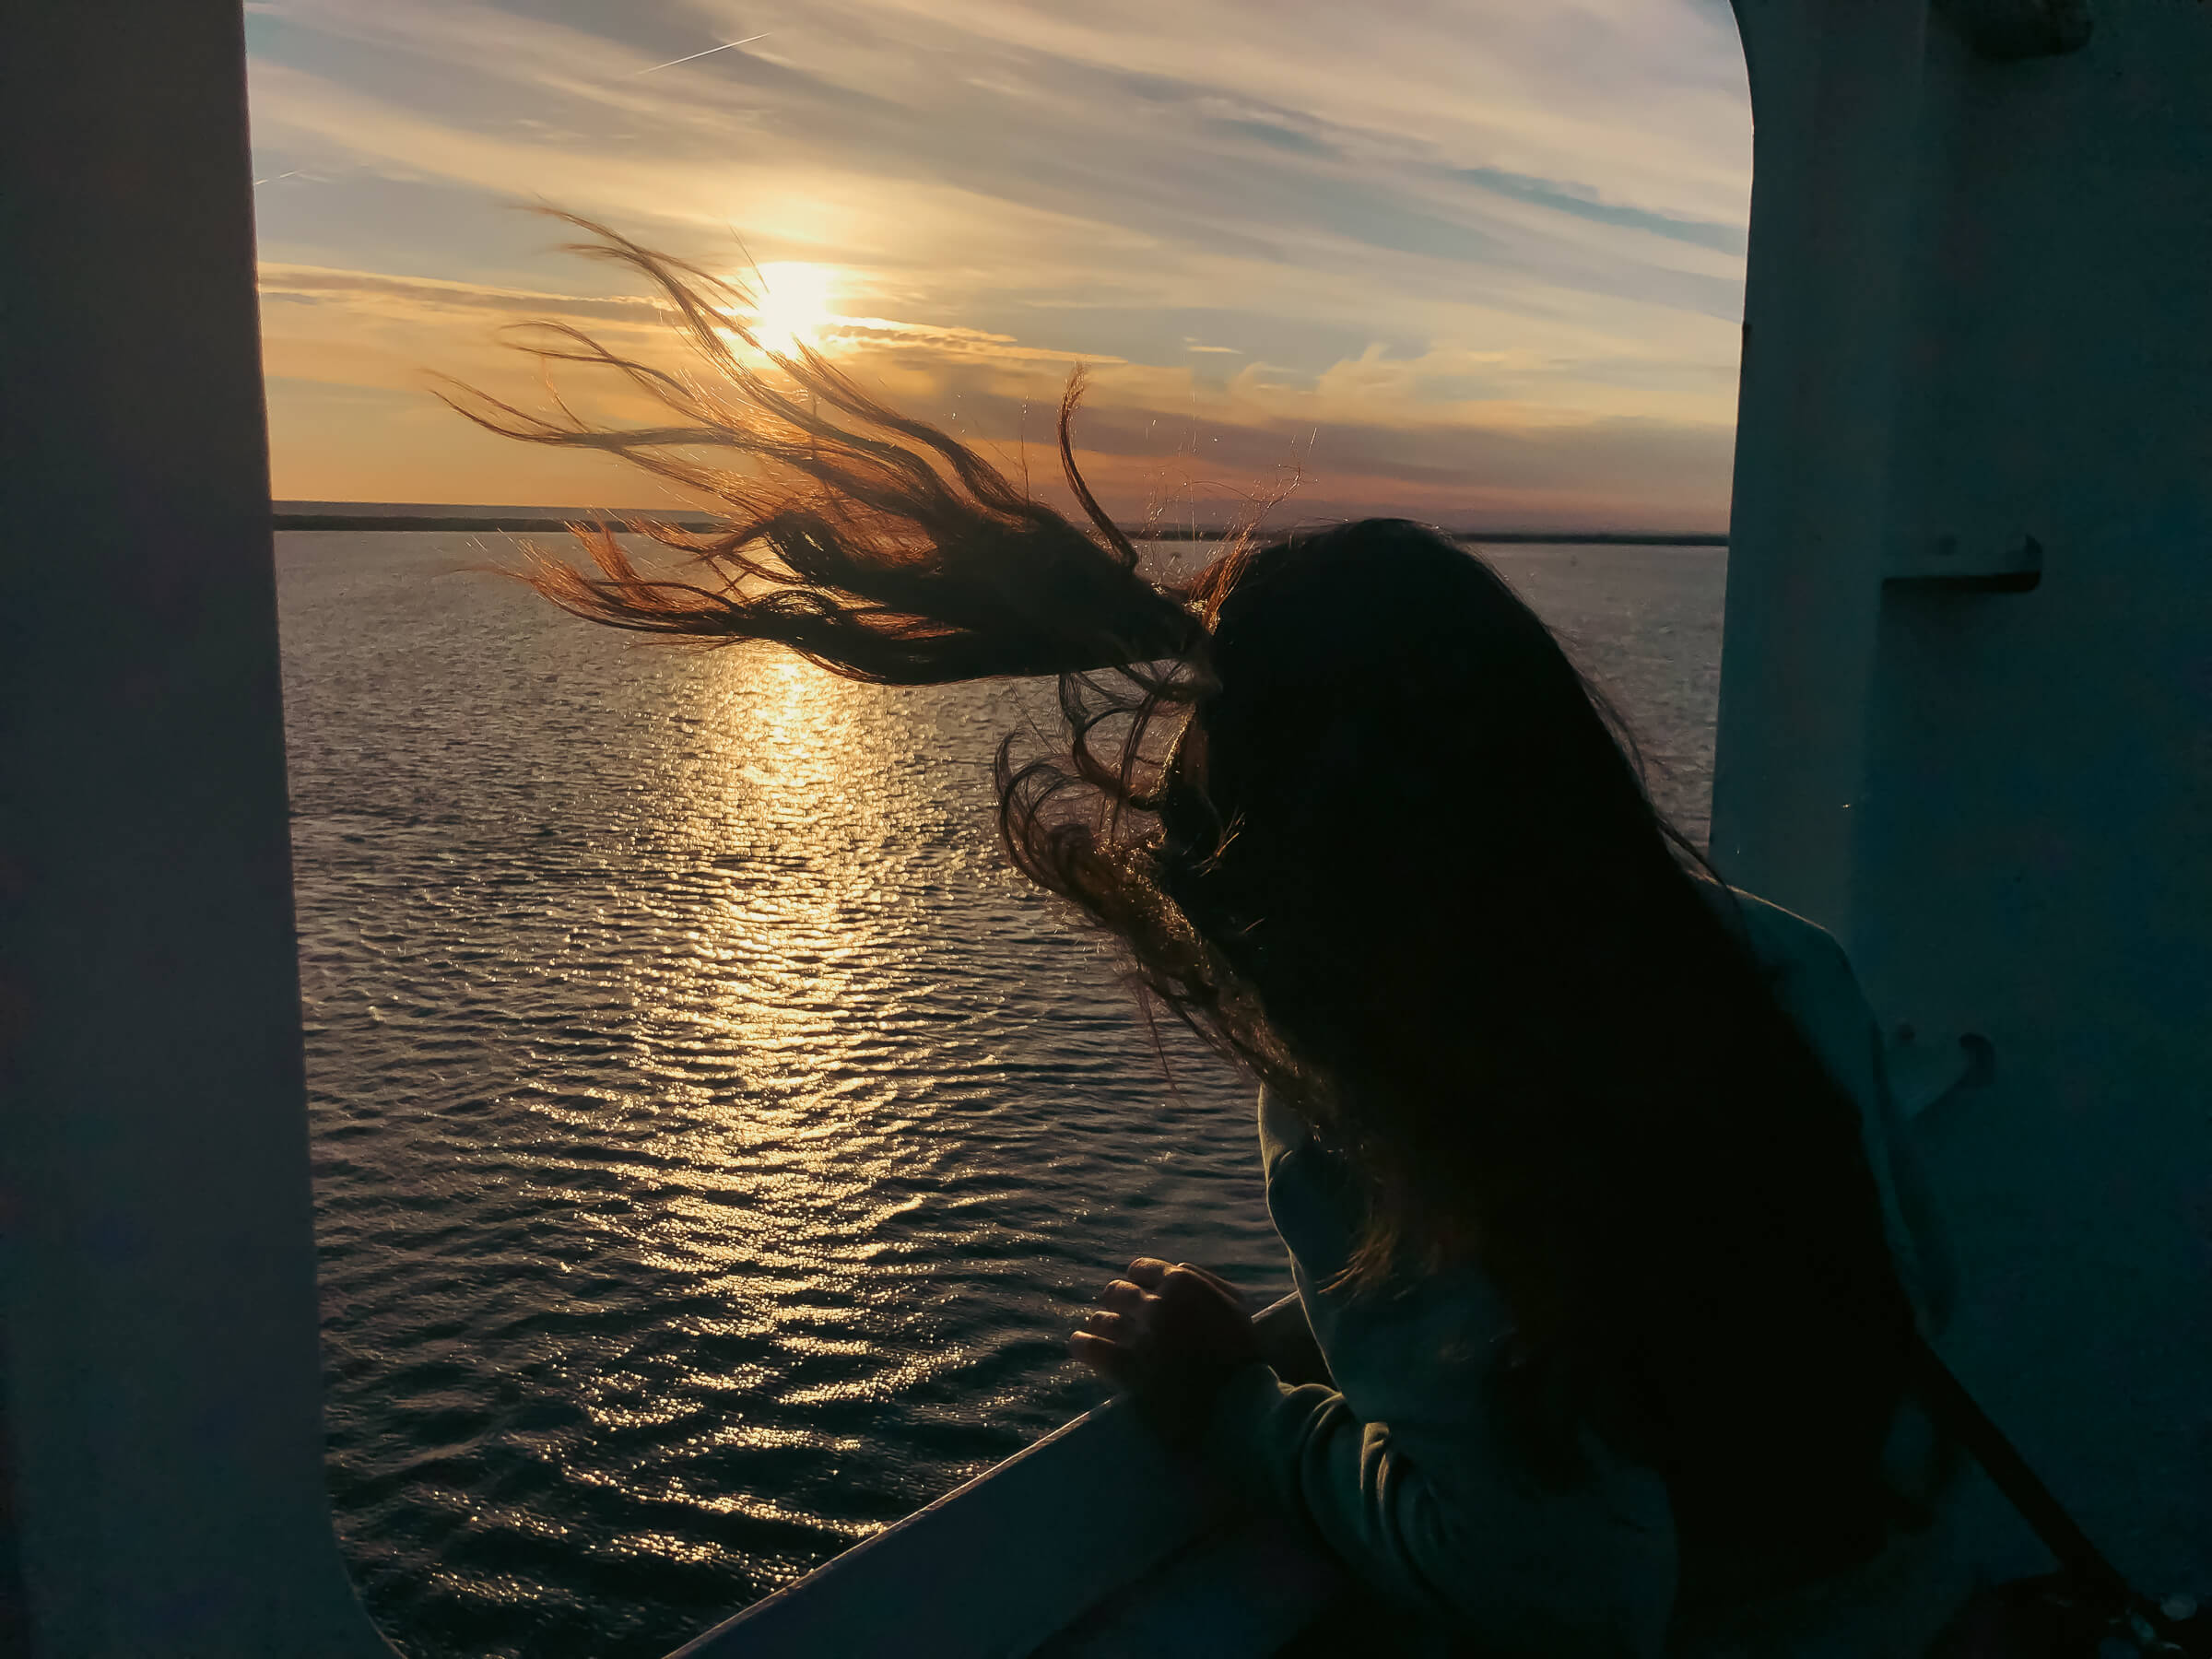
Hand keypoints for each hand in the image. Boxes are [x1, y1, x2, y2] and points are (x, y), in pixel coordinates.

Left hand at [1071, 1258, 1262, 1440]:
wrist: (1236, 1404)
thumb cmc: (1242, 1357)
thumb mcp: (1236, 1306)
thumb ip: (1206, 1281)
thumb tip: (1175, 1268)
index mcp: (1182, 1284)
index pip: (1141, 1269)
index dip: (1138, 1280)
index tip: (1138, 1292)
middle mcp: (1156, 1304)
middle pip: (1117, 1291)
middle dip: (1116, 1301)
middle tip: (1118, 1314)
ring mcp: (1137, 1335)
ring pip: (1101, 1319)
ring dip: (1100, 1324)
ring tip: (1100, 1332)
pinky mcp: (1125, 1367)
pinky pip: (1089, 1348)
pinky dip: (1081, 1344)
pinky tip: (1079, 1345)